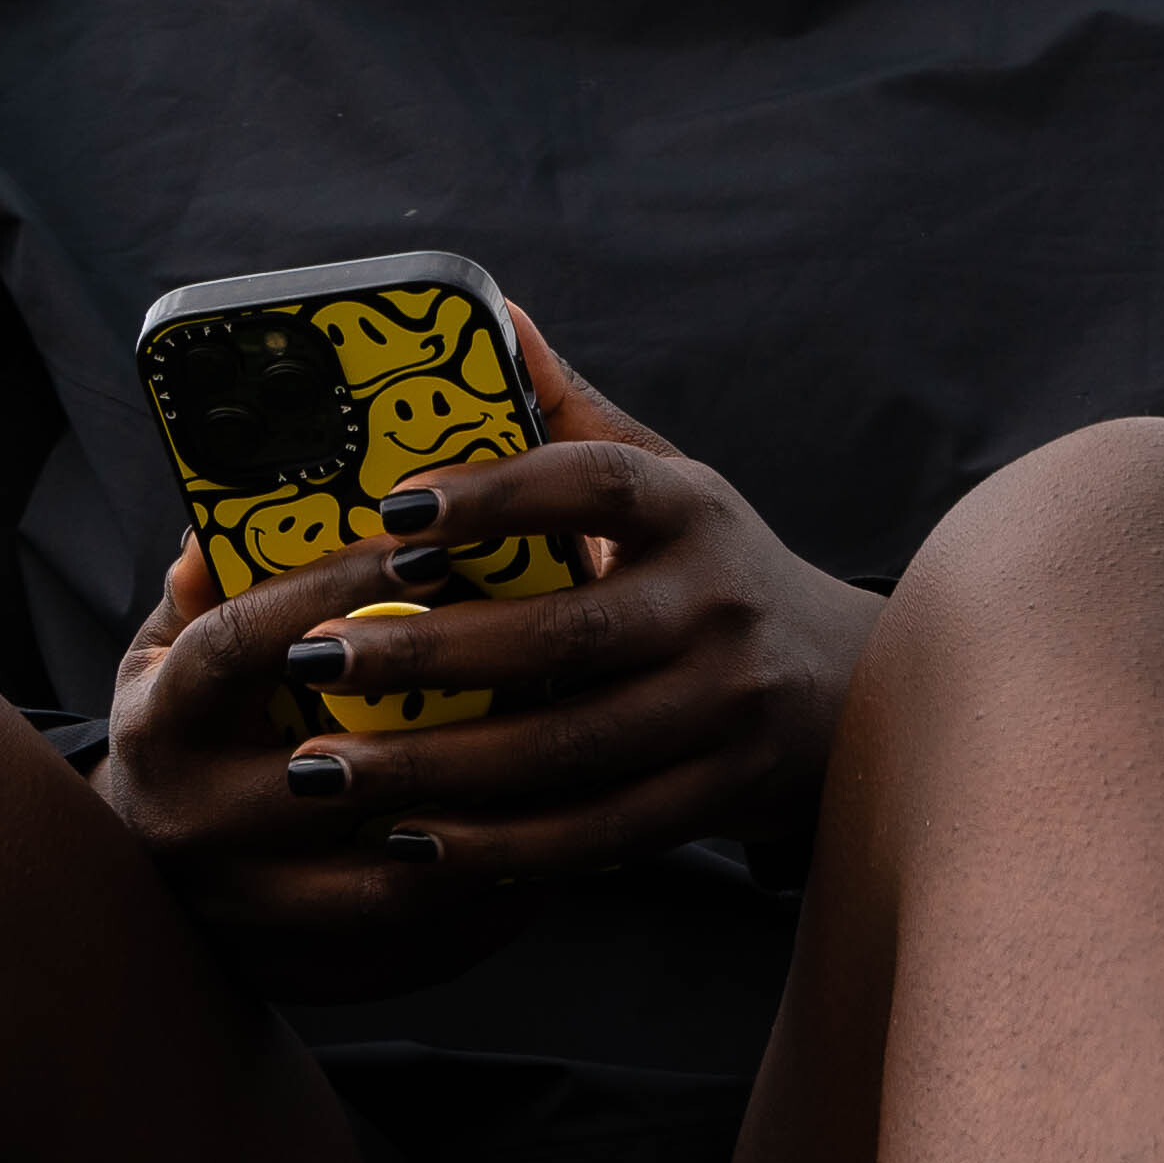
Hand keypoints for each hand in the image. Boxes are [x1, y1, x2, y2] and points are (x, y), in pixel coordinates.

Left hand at [97, 315, 878, 986]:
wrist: (849, 691)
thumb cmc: (715, 570)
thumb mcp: (669, 482)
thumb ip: (574, 415)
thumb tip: (494, 316)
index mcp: (692, 508)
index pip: (594, 485)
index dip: (496, 494)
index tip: (392, 506)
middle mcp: (716, 605)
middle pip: (562, 636)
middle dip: (425, 653)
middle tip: (314, 656)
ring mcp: (722, 709)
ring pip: (563, 750)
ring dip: (434, 765)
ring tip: (324, 768)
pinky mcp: (714, 794)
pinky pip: (593, 832)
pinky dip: (497, 846)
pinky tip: (408, 839)